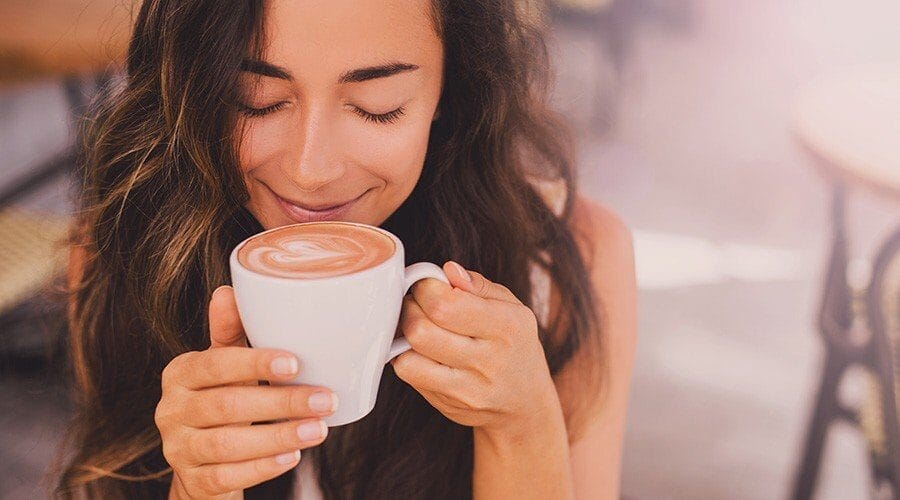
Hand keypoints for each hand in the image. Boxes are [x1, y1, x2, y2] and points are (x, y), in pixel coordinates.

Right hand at [155, 286, 338, 498]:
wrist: (203, 463)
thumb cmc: (224, 401)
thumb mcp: (226, 367)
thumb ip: (230, 333)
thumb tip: (228, 291)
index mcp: (180, 373)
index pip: (216, 364)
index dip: (255, 363)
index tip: (296, 364)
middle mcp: (171, 410)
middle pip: (227, 405)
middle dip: (281, 403)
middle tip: (324, 400)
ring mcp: (177, 448)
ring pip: (227, 444)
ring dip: (278, 436)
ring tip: (318, 429)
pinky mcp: (191, 480)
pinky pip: (226, 476)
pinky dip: (261, 467)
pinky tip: (291, 457)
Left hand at [391, 261, 559, 438]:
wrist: (526, 404)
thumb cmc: (515, 346)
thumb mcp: (512, 308)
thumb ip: (479, 285)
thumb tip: (448, 270)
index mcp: (506, 326)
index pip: (445, 304)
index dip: (426, 287)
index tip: (428, 284)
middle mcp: (488, 359)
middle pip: (421, 329)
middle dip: (409, 308)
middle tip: (417, 303)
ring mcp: (467, 388)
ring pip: (408, 355)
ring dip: (403, 334)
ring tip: (417, 325)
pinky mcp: (447, 404)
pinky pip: (409, 374)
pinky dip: (404, 356)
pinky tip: (418, 349)